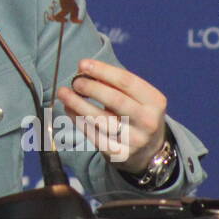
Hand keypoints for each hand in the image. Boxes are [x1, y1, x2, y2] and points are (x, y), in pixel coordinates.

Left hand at [55, 58, 167, 174]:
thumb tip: (86, 71)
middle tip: (75, 81)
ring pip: (101, 119)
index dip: (102, 70)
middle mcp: (147, 121)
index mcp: (154, 101)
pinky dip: (78, 120)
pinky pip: (94, 135)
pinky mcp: (119, 154)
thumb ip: (115, 84)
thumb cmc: (137, 115)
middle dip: (91, 87)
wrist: (149, 152)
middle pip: (115, 100)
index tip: (82, 64)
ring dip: (78, 104)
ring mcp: (134, 140)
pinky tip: (69, 109)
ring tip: (64, 93)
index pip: (126, 81)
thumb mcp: (137, 98)